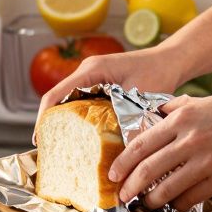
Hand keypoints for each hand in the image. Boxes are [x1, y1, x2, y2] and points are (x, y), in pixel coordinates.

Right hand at [33, 47, 186, 143]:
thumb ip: (124, 120)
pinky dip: (78, 118)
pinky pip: (81, 101)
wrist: (171, 60)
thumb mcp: (140, 99)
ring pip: (69, 101)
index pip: (56, 94)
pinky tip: (82, 137)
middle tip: (48, 149)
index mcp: (91, 70)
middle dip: (51, 123)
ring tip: (62, 147)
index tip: (40, 139)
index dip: (44, 117)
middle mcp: (87, 71)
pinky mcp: (100, 83)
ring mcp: (93, 76)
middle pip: (58, 99)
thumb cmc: (159, 72)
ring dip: (64, 122)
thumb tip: (113, 151)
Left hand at [109, 89, 211, 211]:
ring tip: (147, 203)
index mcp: (183, 117)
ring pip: (167, 188)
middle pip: (148, 169)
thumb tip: (155, 117)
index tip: (114, 173)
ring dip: (152, 200)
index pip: (141, 143)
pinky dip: (179, 204)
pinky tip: (175, 205)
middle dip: (130, 186)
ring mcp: (207, 160)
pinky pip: (192, 197)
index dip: (123, 162)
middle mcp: (190, 138)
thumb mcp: (205, 101)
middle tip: (122, 195)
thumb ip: (177, 109)